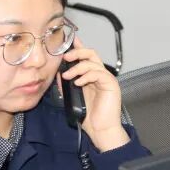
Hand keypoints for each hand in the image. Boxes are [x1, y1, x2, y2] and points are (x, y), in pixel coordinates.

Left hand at [60, 37, 128, 151]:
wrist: (101, 129)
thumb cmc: (89, 115)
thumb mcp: (73, 96)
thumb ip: (67, 84)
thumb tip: (58, 73)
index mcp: (92, 76)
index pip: (86, 57)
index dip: (79, 47)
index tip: (71, 40)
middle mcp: (101, 74)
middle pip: (92, 54)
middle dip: (78, 53)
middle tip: (66, 57)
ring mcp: (107, 78)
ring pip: (93, 62)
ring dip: (78, 67)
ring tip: (68, 76)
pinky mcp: (111, 84)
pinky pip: (98, 73)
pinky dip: (86, 76)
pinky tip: (78, 82)